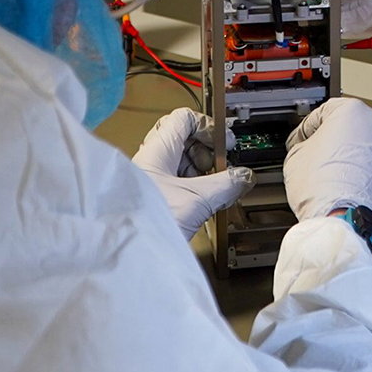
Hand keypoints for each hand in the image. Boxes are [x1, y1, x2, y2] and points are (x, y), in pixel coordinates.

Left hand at [133, 108, 253, 239]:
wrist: (128, 254)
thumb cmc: (143, 223)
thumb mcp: (195, 201)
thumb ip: (225, 185)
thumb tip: (243, 176)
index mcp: (157, 151)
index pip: (184, 118)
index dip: (208, 126)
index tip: (224, 143)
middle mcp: (151, 161)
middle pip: (185, 140)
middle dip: (208, 153)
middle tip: (223, 166)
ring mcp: (151, 180)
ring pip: (182, 163)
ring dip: (203, 173)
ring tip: (216, 188)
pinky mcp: (153, 198)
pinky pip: (177, 183)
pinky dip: (194, 188)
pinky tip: (203, 202)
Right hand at [284, 98, 371, 219]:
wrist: (349, 220)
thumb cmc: (325, 188)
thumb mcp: (295, 157)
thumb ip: (304, 144)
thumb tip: (308, 149)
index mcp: (351, 111)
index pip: (324, 112)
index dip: (308, 129)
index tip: (303, 141)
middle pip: (353, 129)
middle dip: (336, 143)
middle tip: (321, 161)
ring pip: (371, 150)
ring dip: (356, 161)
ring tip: (338, 181)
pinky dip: (371, 179)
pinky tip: (355, 191)